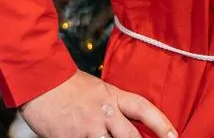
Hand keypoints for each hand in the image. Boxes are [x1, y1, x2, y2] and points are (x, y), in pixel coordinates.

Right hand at [20, 71, 176, 137]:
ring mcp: (87, 127)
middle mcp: (104, 112)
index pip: (144, 109)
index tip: (174, 136)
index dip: (161, 124)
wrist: (39, 81)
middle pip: (131, 136)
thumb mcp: (97, 89)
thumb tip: (126, 120)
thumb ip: (112, 104)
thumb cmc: (67, 85)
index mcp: (112, 96)